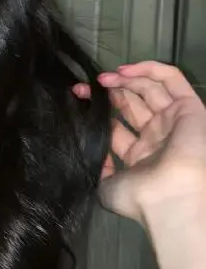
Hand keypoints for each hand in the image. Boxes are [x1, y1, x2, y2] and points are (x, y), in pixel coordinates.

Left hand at [73, 61, 205, 226]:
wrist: (167, 199)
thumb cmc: (138, 196)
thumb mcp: (106, 185)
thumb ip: (98, 167)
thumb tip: (88, 152)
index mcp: (139, 156)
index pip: (116, 126)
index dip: (98, 112)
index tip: (79, 102)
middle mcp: (157, 137)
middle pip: (132, 104)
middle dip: (108, 93)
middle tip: (85, 88)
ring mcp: (173, 122)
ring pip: (150, 89)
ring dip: (125, 79)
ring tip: (103, 78)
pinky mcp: (189, 108)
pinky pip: (172, 80)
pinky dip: (150, 69)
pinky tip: (124, 70)